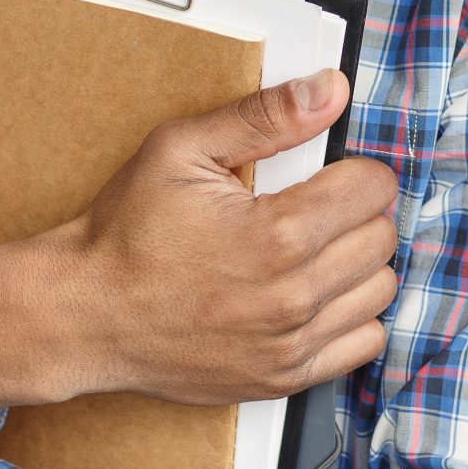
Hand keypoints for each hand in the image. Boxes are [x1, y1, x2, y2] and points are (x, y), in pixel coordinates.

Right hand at [0, 69, 399, 410]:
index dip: (356, 170)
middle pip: (382, 238)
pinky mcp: (282, 378)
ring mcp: (291, 344)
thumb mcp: (183, 149)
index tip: (330, 172)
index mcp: (279, 234)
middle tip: (318, 206)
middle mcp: (294, 296)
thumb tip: (331, 90)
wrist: (85, 314)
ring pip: (380, 290)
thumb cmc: (127, 231)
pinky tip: (318, 294)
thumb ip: (265, 116)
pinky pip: (363, 344)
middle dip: (358, 212)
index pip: (375, 189)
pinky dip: (353, 316)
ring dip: (360, 263)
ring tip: (318, 248)